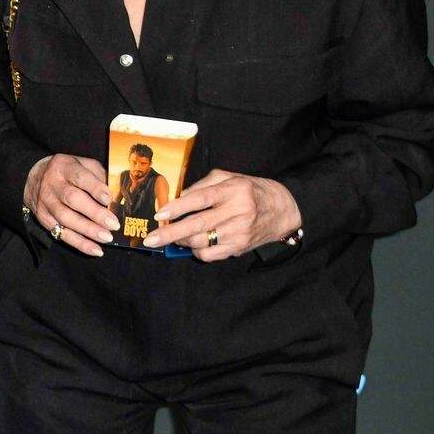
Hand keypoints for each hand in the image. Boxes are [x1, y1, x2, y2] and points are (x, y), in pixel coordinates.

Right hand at [24, 153, 114, 256]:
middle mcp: (53, 185)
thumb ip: (98, 175)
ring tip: (106, 238)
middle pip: (72, 199)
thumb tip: (115, 195)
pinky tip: (95, 250)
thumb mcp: (82, 164)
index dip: (94, 188)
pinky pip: (61, 233)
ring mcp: (46, 203)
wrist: (32, 178)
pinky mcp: (44, 219)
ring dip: (88, 230)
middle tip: (113, 224)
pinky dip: (79, 243)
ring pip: (66, 218)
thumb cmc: (67, 172)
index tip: (108, 199)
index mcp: (64, 167)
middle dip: (94, 213)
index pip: (79, 177)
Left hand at [143, 169, 301, 260]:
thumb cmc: (250, 190)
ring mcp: (239, 233)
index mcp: (234, 191)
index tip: (159, 214)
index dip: (178, 207)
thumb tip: (176, 198)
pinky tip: (192, 244)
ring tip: (171, 236)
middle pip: (198, 225)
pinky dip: (195, 251)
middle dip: (170, 234)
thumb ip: (202, 185)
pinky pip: (210, 255)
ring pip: (201, 242)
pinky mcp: (239, 248)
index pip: (201, 199)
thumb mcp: (229, 178)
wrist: (283, 210)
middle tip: (150, 239)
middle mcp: (238, 212)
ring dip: (180, 241)